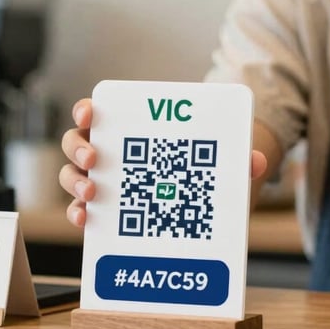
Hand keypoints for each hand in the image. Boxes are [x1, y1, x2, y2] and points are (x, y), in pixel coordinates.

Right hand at [59, 98, 268, 227]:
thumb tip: (257, 161)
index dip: (87, 109)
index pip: (99, 111)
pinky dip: (78, 213)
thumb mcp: (221, 158)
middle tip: (96, 158)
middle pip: (77, 141)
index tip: (90, 112)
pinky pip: (81, 209)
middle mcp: (111, 151)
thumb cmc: (205, 165)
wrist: (203, 198)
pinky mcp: (105, 209)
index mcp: (132, 128)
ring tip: (93, 192)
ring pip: (72, 175)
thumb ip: (239, 158)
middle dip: (79, 147)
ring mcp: (104, 180)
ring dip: (75, 182)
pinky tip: (86, 219)